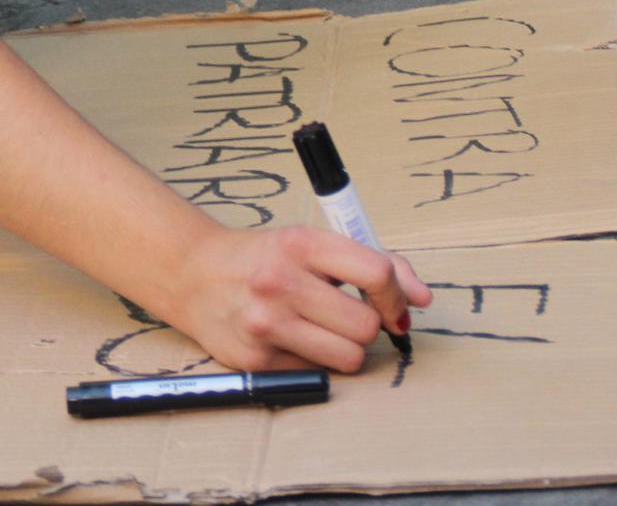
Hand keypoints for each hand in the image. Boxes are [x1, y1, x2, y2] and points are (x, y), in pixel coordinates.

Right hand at [167, 226, 432, 372]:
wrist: (194, 275)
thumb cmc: (265, 258)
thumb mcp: (313, 244)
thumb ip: (373, 264)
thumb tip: (422, 299)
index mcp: (302, 244)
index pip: (376, 274)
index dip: (398, 296)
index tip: (397, 307)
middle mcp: (281, 282)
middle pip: (367, 326)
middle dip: (367, 326)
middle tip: (346, 316)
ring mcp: (266, 324)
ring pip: (349, 357)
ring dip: (346, 348)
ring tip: (321, 329)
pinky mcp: (257, 360)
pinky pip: (318, 373)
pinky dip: (316, 360)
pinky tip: (293, 339)